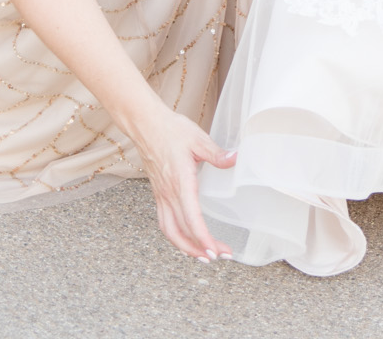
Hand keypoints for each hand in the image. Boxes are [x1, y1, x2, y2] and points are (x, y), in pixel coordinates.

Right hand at [130, 98, 236, 261]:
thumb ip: (217, 153)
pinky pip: (164, 222)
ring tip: (202, 256)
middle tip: (218, 257)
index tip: (215, 251)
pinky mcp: (158, 193)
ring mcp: (161, 195)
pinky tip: (186, 238)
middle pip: (180, 232)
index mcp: (180, 182)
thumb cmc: (171, 130)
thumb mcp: (198, 139)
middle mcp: (168, 194)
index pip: (191, 218)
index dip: (203, 238)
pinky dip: (175, 236)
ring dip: (185, 247)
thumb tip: (236, 159)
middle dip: (198, 249)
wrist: (146, 125)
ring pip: (169, 231)